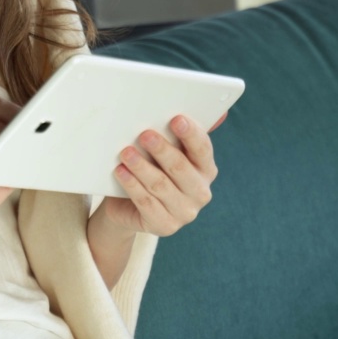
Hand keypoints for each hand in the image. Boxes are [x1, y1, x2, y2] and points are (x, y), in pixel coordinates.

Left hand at [96, 112, 224, 236]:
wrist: (129, 207)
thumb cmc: (151, 169)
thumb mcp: (165, 152)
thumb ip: (181, 133)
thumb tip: (217, 112)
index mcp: (206, 170)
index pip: (203, 149)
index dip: (191, 134)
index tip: (176, 119)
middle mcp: (200, 192)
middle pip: (180, 168)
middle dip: (162, 149)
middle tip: (144, 134)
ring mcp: (185, 213)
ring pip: (160, 185)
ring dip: (142, 167)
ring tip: (125, 152)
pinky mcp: (165, 226)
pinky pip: (146, 203)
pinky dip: (132, 185)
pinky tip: (121, 172)